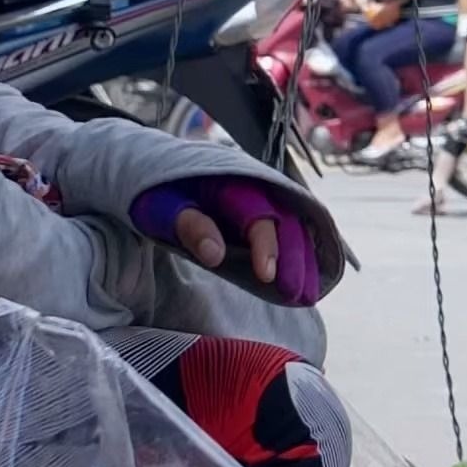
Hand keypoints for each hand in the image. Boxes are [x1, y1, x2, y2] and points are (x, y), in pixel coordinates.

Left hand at [134, 180, 325, 304]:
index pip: (258, 214)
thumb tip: (216, 256)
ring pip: (295, 225)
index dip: (267, 246)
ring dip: (305, 259)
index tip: (268, 278)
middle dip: (296, 258)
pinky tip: (308, 276)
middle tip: (299, 295)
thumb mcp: (162, 207)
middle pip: (286, 221)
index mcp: (231, 183)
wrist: (161, 171)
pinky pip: (292, 228)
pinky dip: (302, 251)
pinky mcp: (265, 210)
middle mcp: (256, 186)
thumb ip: (190, 227)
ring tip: (308, 294)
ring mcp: (264, 196)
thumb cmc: (158, 193)